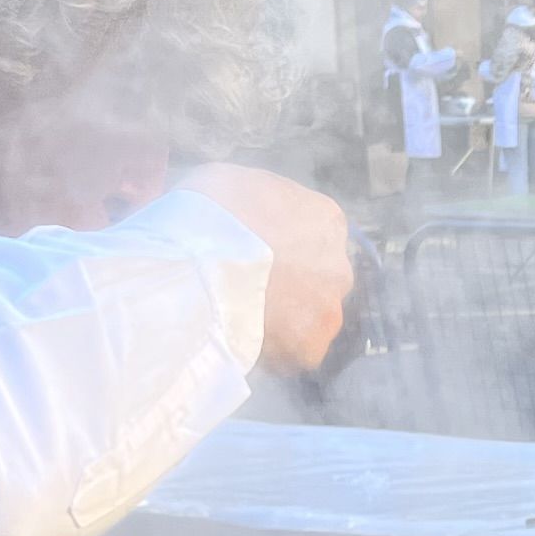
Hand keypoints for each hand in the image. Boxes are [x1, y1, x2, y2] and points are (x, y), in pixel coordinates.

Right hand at [177, 162, 355, 371]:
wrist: (195, 270)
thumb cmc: (210, 217)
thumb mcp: (230, 182)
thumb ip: (256, 202)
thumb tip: (247, 210)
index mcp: (326, 219)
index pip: (315, 233)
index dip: (283, 244)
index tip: (257, 253)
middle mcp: (339, 265)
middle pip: (318, 278)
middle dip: (291, 284)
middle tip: (250, 289)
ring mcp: (328, 310)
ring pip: (311, 318)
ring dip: (285, 321)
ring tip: (244, 320)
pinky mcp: (310, 349)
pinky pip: (293, 353)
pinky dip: (273, 353)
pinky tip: (244, 343)